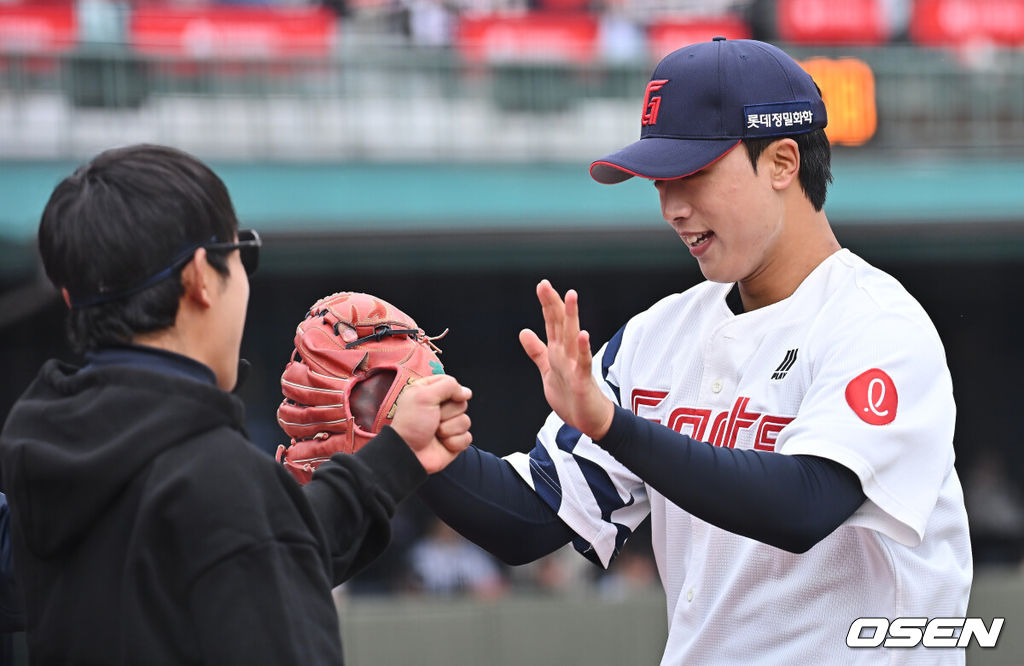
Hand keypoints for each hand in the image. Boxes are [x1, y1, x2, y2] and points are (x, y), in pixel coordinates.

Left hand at [390, 374, 472, 473]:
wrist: (408, 453)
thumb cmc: (411, 424)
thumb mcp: (424, 395)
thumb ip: (448, 386)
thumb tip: (467, 392)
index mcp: (429, 393)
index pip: (451, 384)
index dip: (451, 391)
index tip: (440, 399)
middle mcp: (440, 408)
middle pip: (461, 403)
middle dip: (448, 412)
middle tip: (433, 419)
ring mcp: (448, 425)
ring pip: (465, 421)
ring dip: (449, 429)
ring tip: (435, 433)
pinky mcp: (454, 441)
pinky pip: (467, 438)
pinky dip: (454, 442)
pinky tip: (442, 444)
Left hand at [519, 280, 614, 440]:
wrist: (589, 420)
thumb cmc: (571, 395)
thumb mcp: (548, 370)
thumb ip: (537, 351)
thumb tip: (523, 331)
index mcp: (558, 351)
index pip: (552, 323)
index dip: (547, 304)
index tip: (542, 285)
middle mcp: (567, 354)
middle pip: (560, 324)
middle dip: (553, 304)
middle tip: (544, 284)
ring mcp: (577, 365)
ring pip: (572, 337)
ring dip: (572, 317)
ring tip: (570, 297)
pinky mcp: (583, 379)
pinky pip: (583, 362)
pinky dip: (583, 348)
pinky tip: (582, 334)